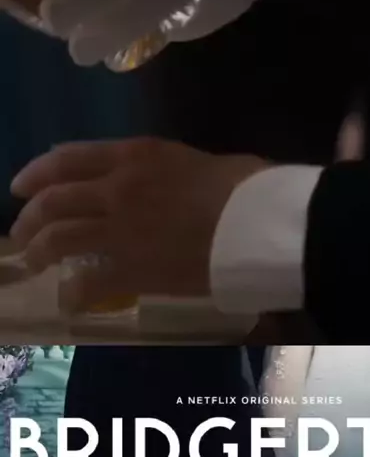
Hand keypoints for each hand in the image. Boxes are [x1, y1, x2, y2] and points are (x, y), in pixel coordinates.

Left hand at [9, 139, 268, 312]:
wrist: (259, 223)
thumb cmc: (241, 185)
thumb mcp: (190, 159)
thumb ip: (158, 166)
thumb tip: (149, 176)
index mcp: (135, 156)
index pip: (67, 159)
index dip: (36, 172)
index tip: (20, 185)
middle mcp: (118, 188)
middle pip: (53, 200)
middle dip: (29, 218)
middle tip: (22, 233)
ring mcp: (121, 230)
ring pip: (57, 239)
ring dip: (38, 251)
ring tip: (34, 262)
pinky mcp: (132, 271)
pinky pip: (86, 284)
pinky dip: (72, 293)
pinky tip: (71, 299)